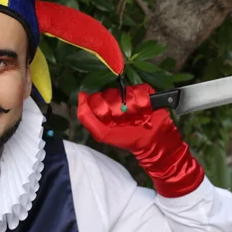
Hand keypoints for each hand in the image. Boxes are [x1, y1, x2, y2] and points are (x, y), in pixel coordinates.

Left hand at [77, 83, 203, 197]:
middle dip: (118, 112)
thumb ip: (86, 116)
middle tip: (125, 121)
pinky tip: (145, 113)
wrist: (151, 141)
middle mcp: (115, 97)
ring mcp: (130, 92)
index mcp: (103, 105)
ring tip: (137, 118)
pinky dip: (143, 105)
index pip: (96, 99)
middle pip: (110, 95)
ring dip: (132, 110)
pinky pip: (140, 91)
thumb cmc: (126, 138)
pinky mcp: (145, 91)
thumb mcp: (102, 133)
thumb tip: (81, 95)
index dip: (104, 112)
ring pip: (125, 93)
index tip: (111, 122)